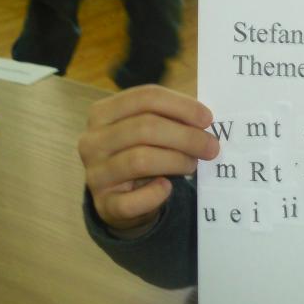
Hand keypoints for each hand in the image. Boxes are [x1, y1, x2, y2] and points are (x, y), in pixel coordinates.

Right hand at [78, 85, 219, 231]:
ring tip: (192, 164)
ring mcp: (95, 174)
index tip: (207, 119)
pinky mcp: (103, 205)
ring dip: (176, 161)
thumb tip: (204, 119)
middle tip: (210, 146)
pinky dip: (155, 195)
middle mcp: (92, 141)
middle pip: (145, 127)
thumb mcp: (150, 127)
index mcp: (103, 112)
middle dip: (186, 136)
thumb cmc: (142, 150)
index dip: (181, 106)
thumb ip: (171, 117)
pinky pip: (132, 201)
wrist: (121, 195)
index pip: (145, 97)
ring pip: (140, 159)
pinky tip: (167, 187)